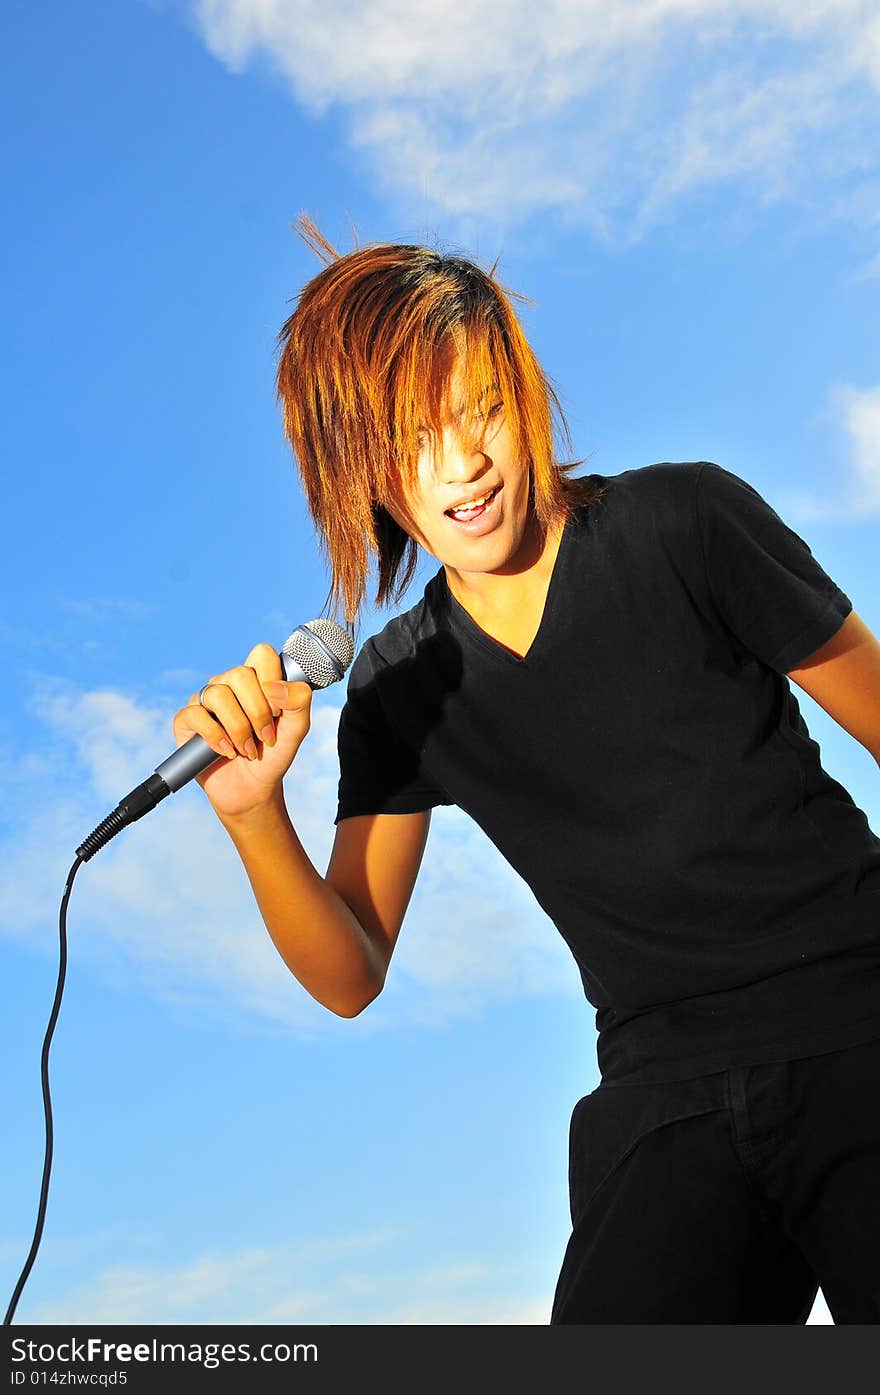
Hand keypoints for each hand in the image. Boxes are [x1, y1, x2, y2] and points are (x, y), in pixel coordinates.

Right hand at [171, 641, 312, 818]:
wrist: (253, 789)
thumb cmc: (273, 754)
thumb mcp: (297, 729)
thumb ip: (299, 701)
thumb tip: (273, 686)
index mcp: (256, 679)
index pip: (262, 654)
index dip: (272, 679)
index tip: (278, 711)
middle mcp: (229, 684)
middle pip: (240, 674)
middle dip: (258, 712)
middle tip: (266, 736)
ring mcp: (205, 701)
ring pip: (218, 695)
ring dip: (238, 729)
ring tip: (247, 750)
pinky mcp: (186, 720)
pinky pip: (196, 715)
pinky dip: (216, 737)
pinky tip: (227, 752)